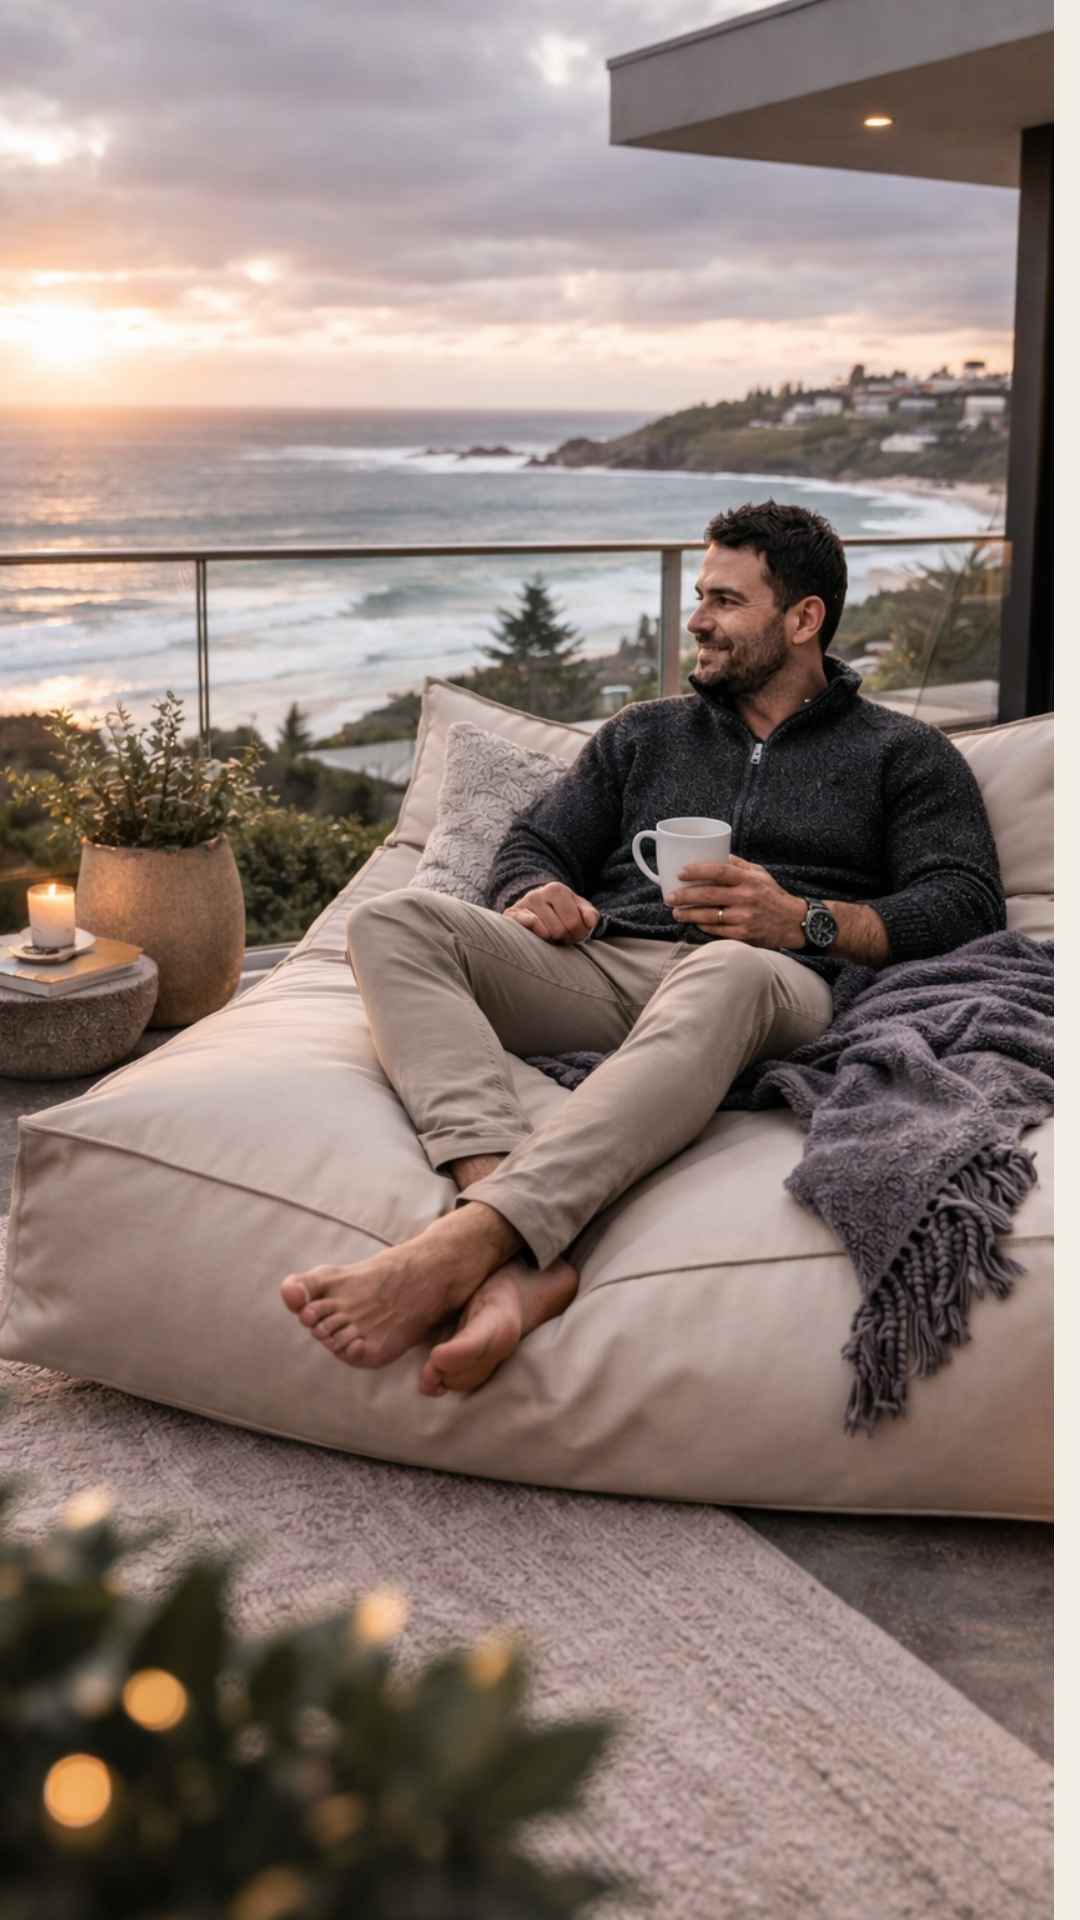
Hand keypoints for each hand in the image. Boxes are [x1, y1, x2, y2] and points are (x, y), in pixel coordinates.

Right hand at [503, 882, 599, 942]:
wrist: (533, 907)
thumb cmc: (561, 912)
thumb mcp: (579, 909)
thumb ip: (590, 915)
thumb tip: (589, 922)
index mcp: (556, 889)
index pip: (575, 923)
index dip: (578, 933)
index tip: (574, 932)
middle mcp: (537, 893)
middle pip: (560, 930)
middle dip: (564, 938)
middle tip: (562, 935)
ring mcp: (522, 904)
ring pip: (546, 934)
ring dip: (551, 940)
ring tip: (550, 935)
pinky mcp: (511, 916)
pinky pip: (529, 926)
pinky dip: (537, 934)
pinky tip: (539, 935)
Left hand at [668, 856, 805, 949]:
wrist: (793, 922)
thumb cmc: (772, 895)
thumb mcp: (759, 874)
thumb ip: (738, 864)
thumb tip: (715, 852)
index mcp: (749, 879)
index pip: (720, 871)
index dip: (698, 870)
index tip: (681, 872)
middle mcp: (746, 897)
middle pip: (709, 895)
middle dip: (685, 896)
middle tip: (670, 897)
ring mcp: (744, 918)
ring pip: (709, 916)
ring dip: (688, 914)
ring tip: (676, 912)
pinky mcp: (743, 935)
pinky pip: (716, 930)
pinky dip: (702, 926)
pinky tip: (693, 922)